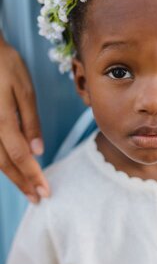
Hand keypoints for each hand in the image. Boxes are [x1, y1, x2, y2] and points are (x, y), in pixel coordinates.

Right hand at [0, 32, 49, 202]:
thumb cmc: (5, 65)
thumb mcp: (24, 90)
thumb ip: (29, 121)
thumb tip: (38, 151)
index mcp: (2, 121)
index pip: (21, 157)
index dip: (33, 176)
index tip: (45, 192)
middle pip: (5, 164)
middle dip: (22, 183)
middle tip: (37, 198)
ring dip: (10, 177)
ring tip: (26, 189)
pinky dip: (0, 162)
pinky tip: (9, 168)